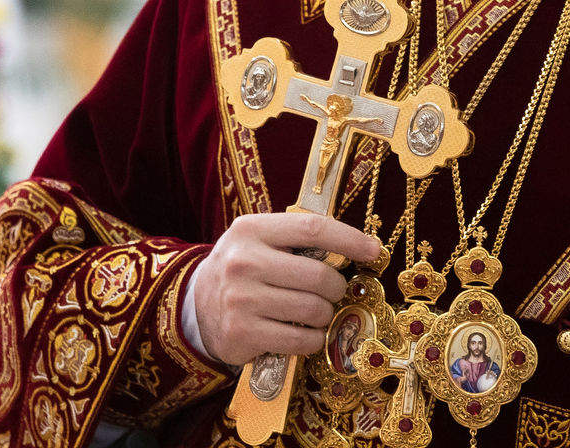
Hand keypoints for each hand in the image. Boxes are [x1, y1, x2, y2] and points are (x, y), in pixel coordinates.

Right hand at [192, 212, 381, 366]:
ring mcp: (242, 299)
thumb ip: (296, 240)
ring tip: (315, 313)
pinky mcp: (243, 333)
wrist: (196, 306)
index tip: (373, 250)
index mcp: (250, 230)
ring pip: (313, 310)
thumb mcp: (258, 241)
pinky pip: (301, 341)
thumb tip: (355, 247)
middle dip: (335, 287)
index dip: (349, 239)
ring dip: (325, 315)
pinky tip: (305, 334)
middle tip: (332, 291)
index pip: (312, 229)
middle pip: (318, 275)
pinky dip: (313, 340)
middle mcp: (244, 262)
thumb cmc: (241, 269)